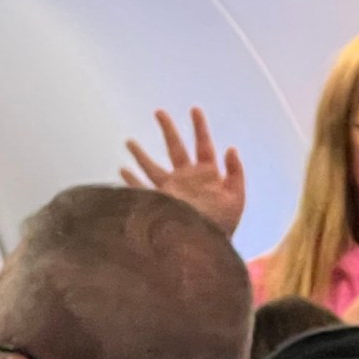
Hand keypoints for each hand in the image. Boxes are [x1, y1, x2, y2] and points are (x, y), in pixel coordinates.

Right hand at [121, 107, 244, 236]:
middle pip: (175, 148)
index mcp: (207, 175)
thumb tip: (231, 148)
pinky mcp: (157, 203)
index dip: (199, 126)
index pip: (203, 144)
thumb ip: (235, 173)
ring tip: (129, 141)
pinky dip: (130, 180)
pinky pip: (140, 188)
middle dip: (168, 129)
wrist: (201, 249)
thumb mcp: (236, 199)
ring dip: (141, 154)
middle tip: (159, 111)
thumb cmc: (222, 227)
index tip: (194, 109)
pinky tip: (122, 170)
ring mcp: (170, 190)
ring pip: (152, 166)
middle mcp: (186, 179)